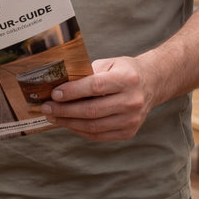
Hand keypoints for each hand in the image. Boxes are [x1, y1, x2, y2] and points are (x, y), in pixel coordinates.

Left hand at [39, 56, 155, 140]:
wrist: (152, 83)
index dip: (72, 92)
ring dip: (68, 123)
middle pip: (91, 110)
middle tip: (46, 108)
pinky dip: (80, 130)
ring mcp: (132, 119)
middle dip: (64, 110)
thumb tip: (59, 87)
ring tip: (53, 116)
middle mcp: (132, 100)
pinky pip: (98, 135)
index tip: (54, 94)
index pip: (95, 87)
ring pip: (93, 126)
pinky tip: (68, 123)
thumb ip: (87, 74)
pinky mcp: (129, 132)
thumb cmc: (124, 72)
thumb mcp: (109, 64)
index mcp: (127, 79)